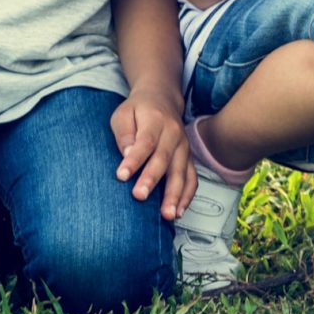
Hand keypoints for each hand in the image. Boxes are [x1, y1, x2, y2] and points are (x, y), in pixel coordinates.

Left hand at [111, 89, 195, 220]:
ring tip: (167, 214)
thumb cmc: (138, 110)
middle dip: (152, 179)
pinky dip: (187, 196)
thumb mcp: (123, 114)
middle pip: (163, 158)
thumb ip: (124, 133)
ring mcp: (184, 147)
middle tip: (139, 196)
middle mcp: (174, 134)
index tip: (121, 175)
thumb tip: (126, 154)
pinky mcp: (188, 159)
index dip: (134, 159)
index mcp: (156, 120)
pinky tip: (179, 211)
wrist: (162, 99)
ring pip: (181, 172)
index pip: (145, 141)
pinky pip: (192, 179)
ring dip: (175, 194)